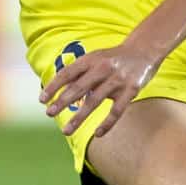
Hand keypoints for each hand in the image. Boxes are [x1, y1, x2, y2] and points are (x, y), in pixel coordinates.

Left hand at [40, 36, 163, 139]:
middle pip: (78, 88)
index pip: (67, 74)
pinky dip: (107, 123)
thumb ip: (78, 73)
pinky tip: (97, 134)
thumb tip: (57, 91)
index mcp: (90, 60)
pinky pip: (117, 111)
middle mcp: (102, 69)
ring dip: (79, 118)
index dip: (53, 86)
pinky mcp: (131, 90)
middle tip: (49, 113)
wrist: (143, 50)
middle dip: (61, 102)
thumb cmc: (112, 58)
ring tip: (66, 130)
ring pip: (94, 102)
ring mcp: (117, 80)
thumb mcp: (94, 58)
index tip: (42, 100)